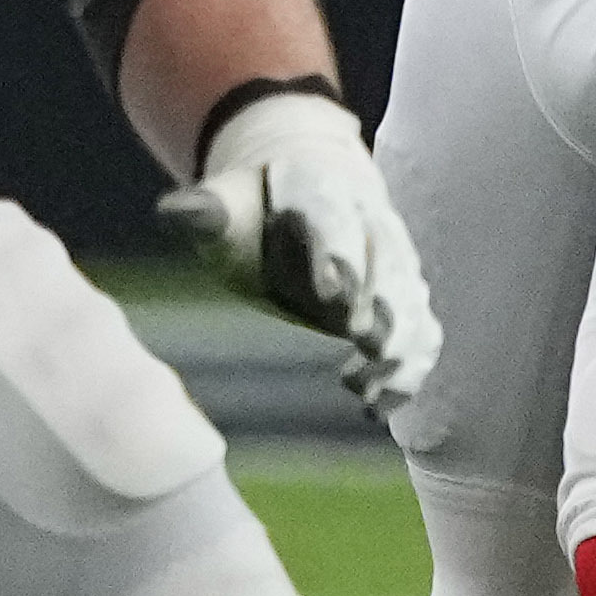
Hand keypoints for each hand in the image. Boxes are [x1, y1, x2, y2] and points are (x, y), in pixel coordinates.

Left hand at [167, 85, 441, 436]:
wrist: (303, 199)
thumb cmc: (255, 211)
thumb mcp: (226, 206)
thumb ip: (206, 212)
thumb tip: (174, 210)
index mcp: (324, 187)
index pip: (333, 215)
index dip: (336, 250)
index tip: (332, 291)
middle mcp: (372, 220)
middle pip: (386, 261)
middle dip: (380, 303)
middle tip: (368, 342)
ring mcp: (395, 261)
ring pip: (411, 301)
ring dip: (398, 346)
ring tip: (364, 390)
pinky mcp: (404, 300)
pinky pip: (421, 335)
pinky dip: (409, 373)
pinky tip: (380, 409)